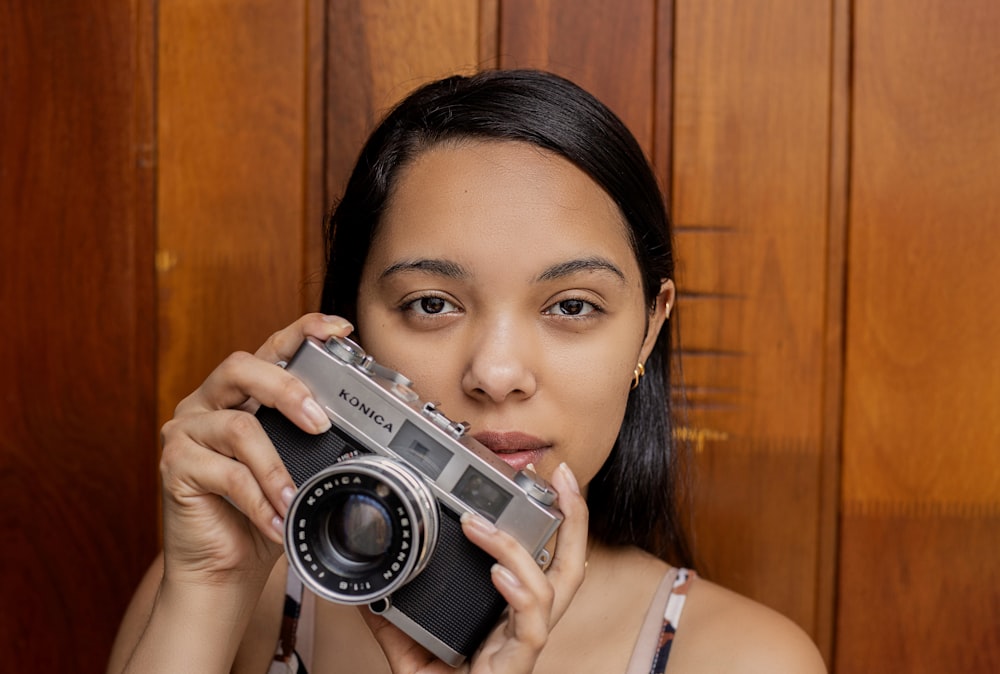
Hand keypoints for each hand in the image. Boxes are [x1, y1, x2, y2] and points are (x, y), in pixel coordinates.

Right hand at [157, 313, 353, 588]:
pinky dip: (258, 500)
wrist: (224, 568)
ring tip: (295, 498)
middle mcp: (210, 402)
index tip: (339, 329)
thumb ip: (316, 440)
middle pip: (243, 367)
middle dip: (287, 389)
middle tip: (319, 422)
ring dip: (275, 467)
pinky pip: (225, 474)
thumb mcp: (299, 468)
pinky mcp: (174, 465)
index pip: (272, 348)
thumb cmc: (265, 514)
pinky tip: (275, 520)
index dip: (303, 331)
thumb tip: (367, 428)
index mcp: (243, 393)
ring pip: (238, 427)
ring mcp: (187, 430)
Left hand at [361, 461, 588, 673]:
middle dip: (574, 517)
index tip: (540, 481)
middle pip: (570, 564)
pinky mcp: (516, 666)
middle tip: (560, 476)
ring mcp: (524, 644)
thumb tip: (368, 588)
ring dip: (519, 548)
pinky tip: (499, 575)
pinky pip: (531, 626)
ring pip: (556, 587)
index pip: (543, 559)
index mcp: (509, 615)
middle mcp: (525, 625)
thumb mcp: (411, 656)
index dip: (551, 521)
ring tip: (481, 525)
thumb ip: (393, 622)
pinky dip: (520, 593)